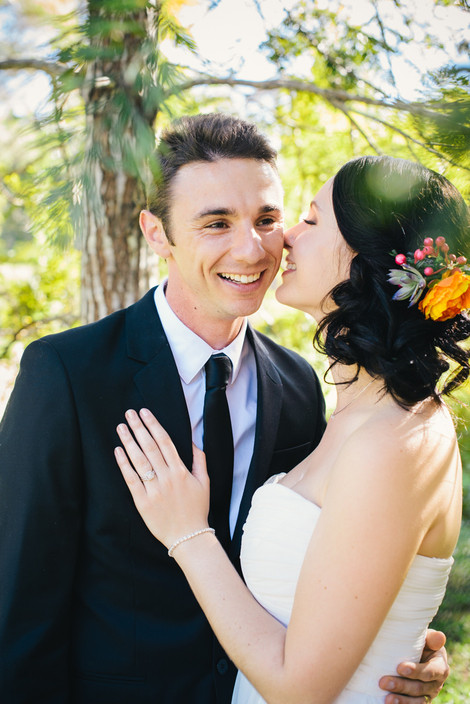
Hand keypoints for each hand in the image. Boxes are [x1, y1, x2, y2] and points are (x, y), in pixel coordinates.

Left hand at [115, 408, 210, 547]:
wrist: (189, 537)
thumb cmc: (197, 509)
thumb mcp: (205, 482)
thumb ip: (199, 460)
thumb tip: (192, 441)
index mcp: (181, 471)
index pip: (165, 442)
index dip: (154, 425)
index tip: (145, 412)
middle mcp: (166, 478)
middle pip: (150, 447)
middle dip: (139, 428)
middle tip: (129, 413)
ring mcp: (153, 490)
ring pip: (139, 460)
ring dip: (129, 442)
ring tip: (121, 427)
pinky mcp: (142, 502)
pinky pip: (131, 480)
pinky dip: (124, 464)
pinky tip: (118, 451)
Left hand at [379, 630, 448, 702]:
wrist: (419, 653)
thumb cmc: (422, 643)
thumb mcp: (428, 639)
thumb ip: (432, 638)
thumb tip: (440, 637)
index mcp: (440, 667)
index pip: (430, 672)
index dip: (416, 671)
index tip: (399, 668)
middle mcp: (435, 684)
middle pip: (419, 688)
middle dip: (401, 686)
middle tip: (383, 682)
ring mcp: (427, 694)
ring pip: (416, 701)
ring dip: (401, 700)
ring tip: (386, 699)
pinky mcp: (419, 700)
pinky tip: (387, 703)